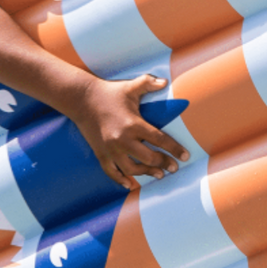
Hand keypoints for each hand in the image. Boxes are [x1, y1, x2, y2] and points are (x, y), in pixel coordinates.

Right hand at [68, 75, 189, 189]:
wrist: (81, 99)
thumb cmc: (109, 92)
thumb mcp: (130, 87)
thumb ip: (148, 83)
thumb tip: (164, 82)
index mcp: (133, 124)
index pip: (160, 140)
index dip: (175, 149)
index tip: (185, 156)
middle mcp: (122, 139)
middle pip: (148, 158)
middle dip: (163, 164)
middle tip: (174, 168)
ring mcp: (110, 149)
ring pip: (132, 169)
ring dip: (147, 173)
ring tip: (158, 175)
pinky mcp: (100, 153)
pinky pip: (111, 172)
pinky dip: (120, 180)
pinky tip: (129, 185)